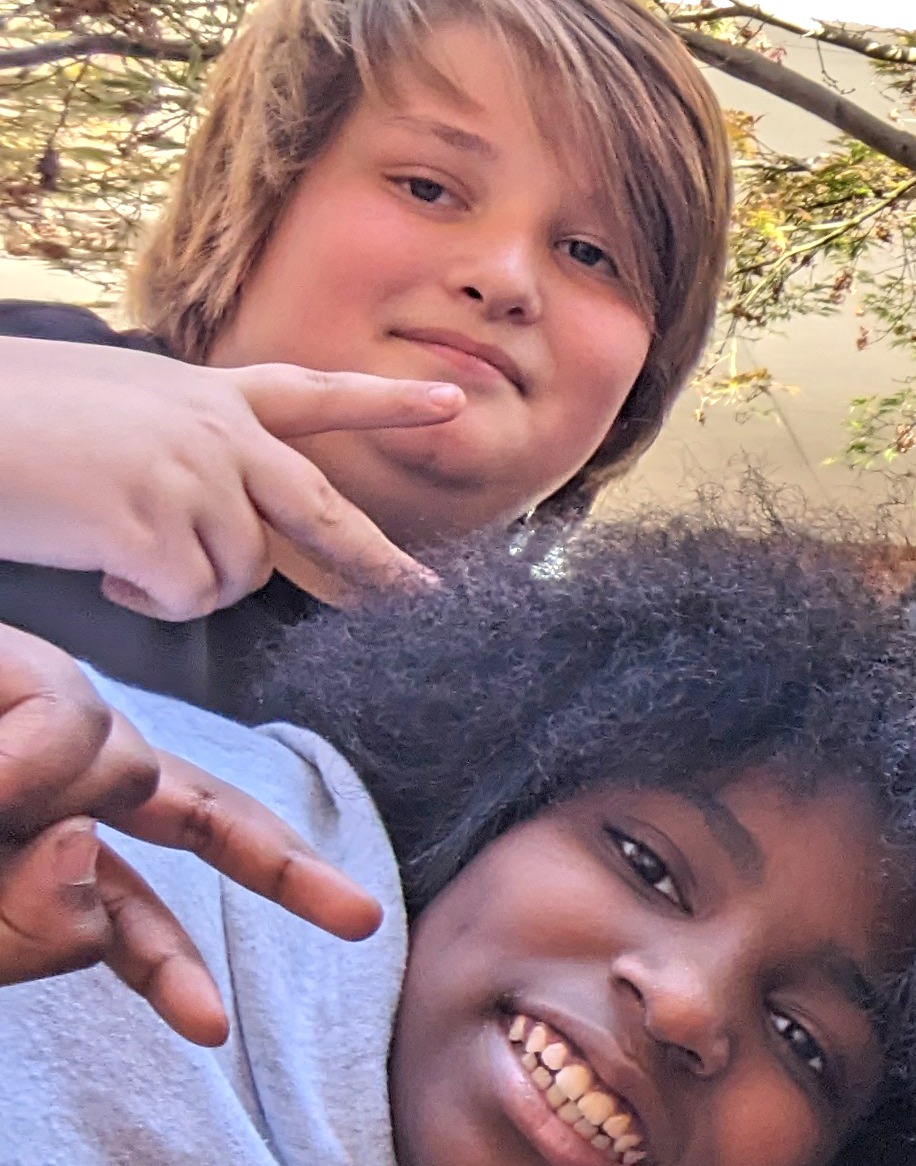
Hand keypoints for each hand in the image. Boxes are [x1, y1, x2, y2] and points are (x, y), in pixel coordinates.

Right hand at [0, 337, 456, 615]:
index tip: (451, 400)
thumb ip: (188, 450)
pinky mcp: (159, 525)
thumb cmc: (16, 421)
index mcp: (205, 396)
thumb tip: (230, 518)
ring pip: (240, 573)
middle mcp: (216, 432)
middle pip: (324, 510)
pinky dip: (144, 596)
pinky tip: (96, 559)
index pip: (312, 395)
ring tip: (109, 539)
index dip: (385, 402)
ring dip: (183, 580)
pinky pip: (187, 597)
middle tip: (425, 599)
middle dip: (378, 564)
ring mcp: (193, 476)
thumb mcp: (117, 409)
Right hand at [0, 624, 383, 1042]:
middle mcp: (46, 783)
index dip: (162, 967)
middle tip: (362, 923)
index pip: (118, 910)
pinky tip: (1, 785)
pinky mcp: (17, 664)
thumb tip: (90, 856)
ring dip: (64, 809)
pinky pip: (76, 725)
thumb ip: (29, 920)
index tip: (208, 1033)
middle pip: (191, 810)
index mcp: (26, 845)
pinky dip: (40, 766)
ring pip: (129, 769)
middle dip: (283, 869)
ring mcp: (35, 714)